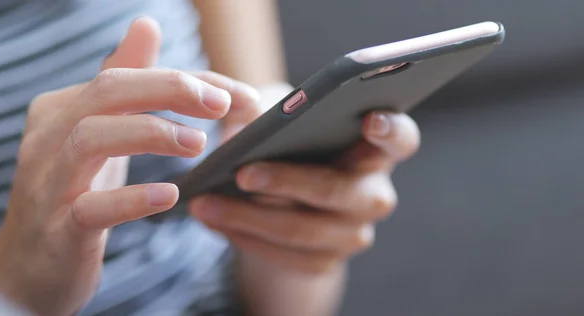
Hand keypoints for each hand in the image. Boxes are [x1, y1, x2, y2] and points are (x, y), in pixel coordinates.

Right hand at [0, 17, 257, 314]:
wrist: (31, 265)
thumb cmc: (74, 190)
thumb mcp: (100, 131)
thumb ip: (122, 82)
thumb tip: (145, 24)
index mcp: (64, 108)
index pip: (128, 76)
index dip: (187, 81)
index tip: (238, 96)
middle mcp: (50, 136)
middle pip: (108, 91)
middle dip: (171, 89)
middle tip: (222, 105)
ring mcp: (49, 182)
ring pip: (92, 138)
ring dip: (153, 133)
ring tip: (199, 143)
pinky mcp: (57, 229)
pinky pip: (90, 207)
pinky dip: (132, 198)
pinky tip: (169, 195)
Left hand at [190, 106, 419, 273]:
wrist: (284, 196)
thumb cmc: (287, 139)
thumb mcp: (278, 111)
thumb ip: (269, 104)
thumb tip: (245, 116)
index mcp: (374, 150)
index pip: (400, 139)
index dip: (391, 131)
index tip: (370, 120)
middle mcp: (373, 194)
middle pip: (340, 190)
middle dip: (288, 181)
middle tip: (243, 172)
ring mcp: (352, 232)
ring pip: (304, 229)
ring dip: (249, 217)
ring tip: (205, 202)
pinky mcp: (325, 260)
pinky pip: (285, 256)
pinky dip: (244, 237)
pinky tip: (214, 220)